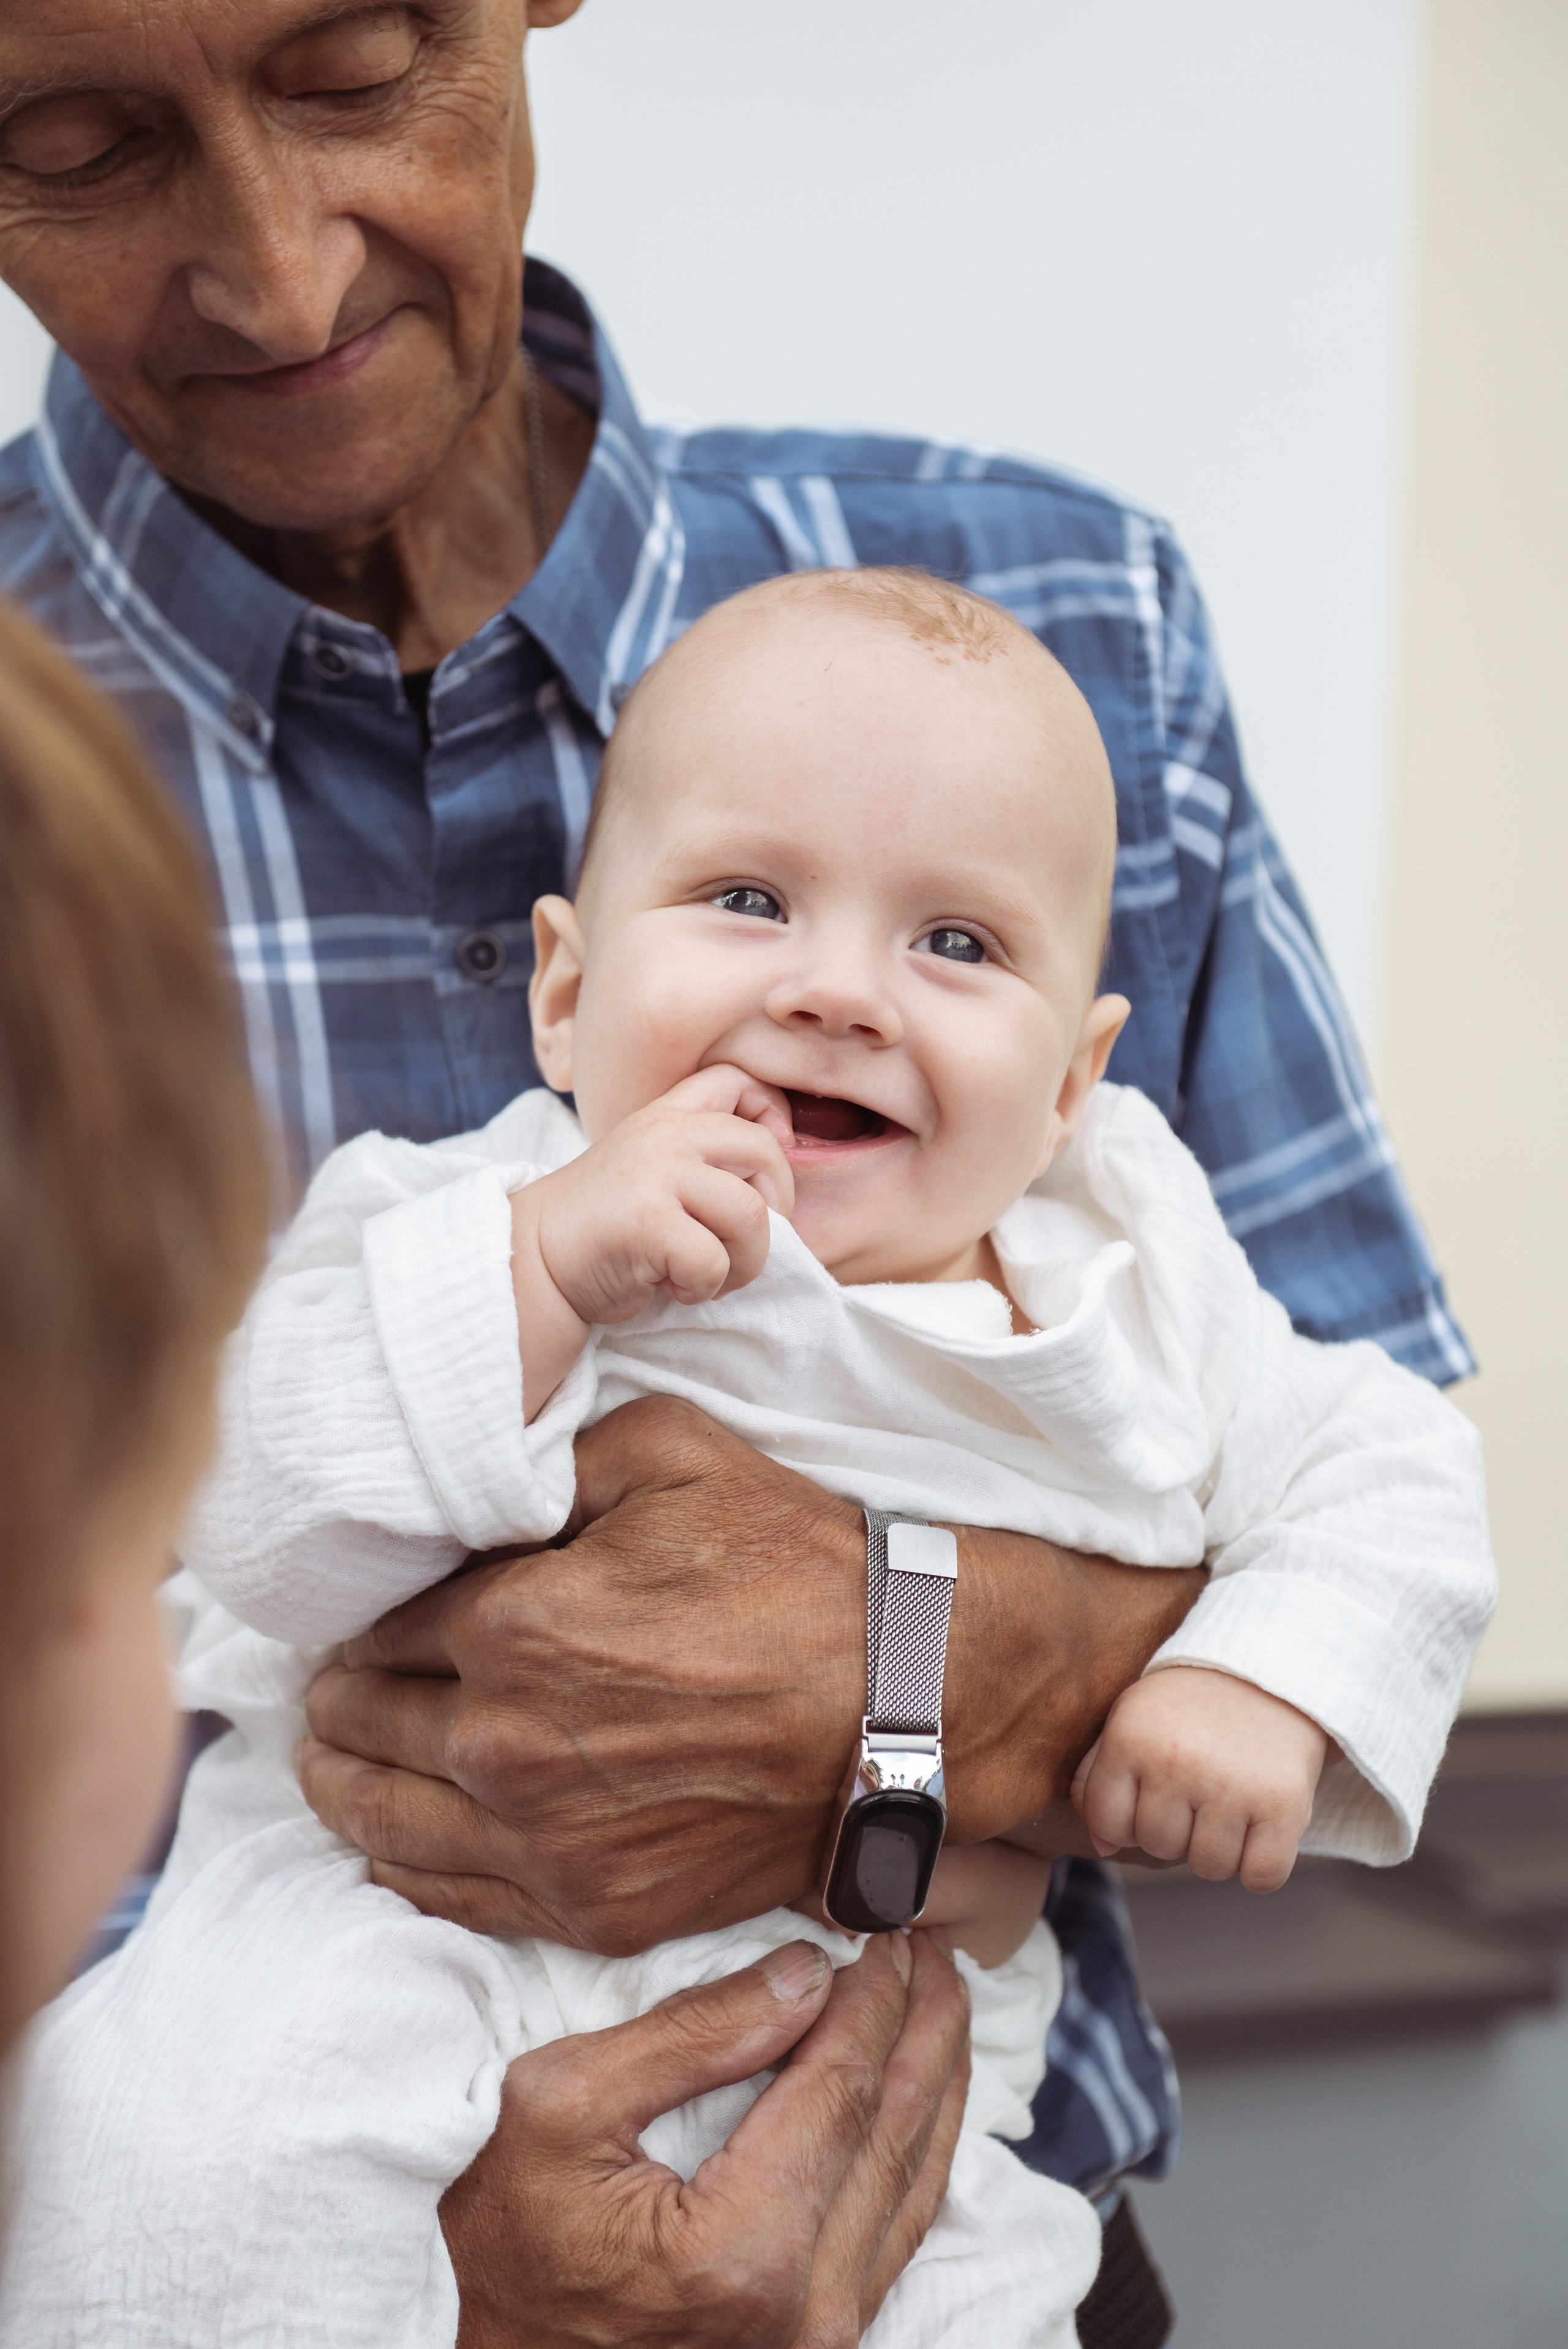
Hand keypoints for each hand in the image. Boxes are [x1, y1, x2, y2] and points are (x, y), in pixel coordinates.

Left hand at [298, 1396, 1206, 1949]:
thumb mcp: (670, 1452)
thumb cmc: (795, 1565)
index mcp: (513, 1625)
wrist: (912, 1701)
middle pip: (362, 1725)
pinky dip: (404, 1864)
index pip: (378, 1627)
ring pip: (381, 1823)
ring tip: (332, 1758)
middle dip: (342, 1697)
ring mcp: (548, 1843)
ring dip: (343, 1784)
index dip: (365, 1617)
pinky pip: (450, 1899)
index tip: (362, 1614)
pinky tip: (391, 1839)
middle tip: (333, 1684)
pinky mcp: (595, 1909)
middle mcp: (506, 1746)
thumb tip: (477, 1488)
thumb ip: (550, 1458)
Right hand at [440, 1932, 969, 2348]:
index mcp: (741, 2248)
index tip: (886, 1930)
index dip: (873, 1999)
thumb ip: (693, 2033)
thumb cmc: (501, 2227)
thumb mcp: (563, 2102)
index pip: (843, 2089)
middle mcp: (801, 2310)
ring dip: (936, 2082)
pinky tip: (920, 2096)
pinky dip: (917, 2151)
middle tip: (934, 1948)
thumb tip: (808, 1972)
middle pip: (897, 2134)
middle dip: (924, 2028)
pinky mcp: (810, 2346)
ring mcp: (813, 2340)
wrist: (476, 2346)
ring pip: (914, 2188)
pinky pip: (893, 2235)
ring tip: (941, 2002)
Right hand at [520, 1063, 793, 1325]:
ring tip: (709, 1274)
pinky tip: (672, 1286)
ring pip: (751, 1214)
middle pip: (765, 1154)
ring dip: (744, 1261)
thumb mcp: (652, 1171)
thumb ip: (702, 1159)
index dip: (771, 1118)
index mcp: (666, 1116)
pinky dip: (704, 1287)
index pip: (739, 1080)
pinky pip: (714, 1260)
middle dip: (774, 1211)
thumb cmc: (605, 1228)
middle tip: (743, 1245)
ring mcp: (654, 1173)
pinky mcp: (647, 1221)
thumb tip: (781, 1185)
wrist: (533, 1263)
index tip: (759, 1174)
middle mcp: (663, 1134)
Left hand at [1069, 1663, 1329, 1892]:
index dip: (1128, 1819)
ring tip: (1229, 1800)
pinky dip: (1262, 1866)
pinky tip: (1261, 1826)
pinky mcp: (1284, 1803)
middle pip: (1159, 1847)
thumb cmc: (1188, 1707)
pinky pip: (1262, 1876)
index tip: (1152, 1791)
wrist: (1270, 1669)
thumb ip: (1098, 1778)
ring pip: (1209, 1867)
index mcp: (1129, 1738)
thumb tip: (1103, 1845)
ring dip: (1219, 1846)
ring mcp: (1231, 1785)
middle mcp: (1176, 1762)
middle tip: (1199, 1787)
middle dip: (1176, 1828)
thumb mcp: (1131, 1719)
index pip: (1108, 1823)